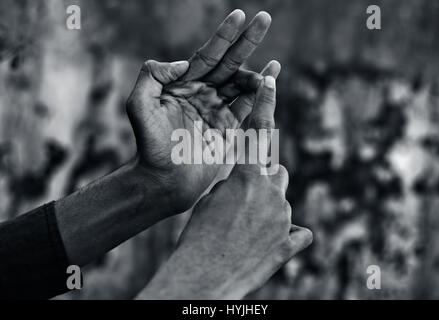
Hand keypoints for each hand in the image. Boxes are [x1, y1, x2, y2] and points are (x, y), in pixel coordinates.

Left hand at [126, 10, 279, 212]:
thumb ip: (153, 75)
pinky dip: (261, 92)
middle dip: (247, 41)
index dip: (224, 35)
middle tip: (265, 18)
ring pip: (241, 83)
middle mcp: (202, 92)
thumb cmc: (148, 143)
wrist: (163, 178)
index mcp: (183, 84)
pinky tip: (272, 78)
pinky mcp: (227, 127)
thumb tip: (185, 61)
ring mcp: (216, 109)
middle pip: (229, 62)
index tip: (240, 15)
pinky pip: (247, 105)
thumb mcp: (139, 103)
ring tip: (271, 66)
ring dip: (257, 71)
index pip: (207, 54)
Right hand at [137, 76, 312, 299]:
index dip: (265, 103)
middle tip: (244, 197)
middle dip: (265, 178)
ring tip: (246, 227)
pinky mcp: (291, 242)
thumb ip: (235, 184)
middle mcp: (272, 193)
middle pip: (277, 172)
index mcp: (247, 178)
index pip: (258, 132)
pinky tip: (270, 242)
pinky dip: (286, 233)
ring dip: (270, 207)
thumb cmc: (199, 237)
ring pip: (282, 200)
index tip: (271, 80)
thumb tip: (248, 180)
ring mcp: (284, 218)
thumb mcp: (211, 201)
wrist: (203, 277)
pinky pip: (298, 232)